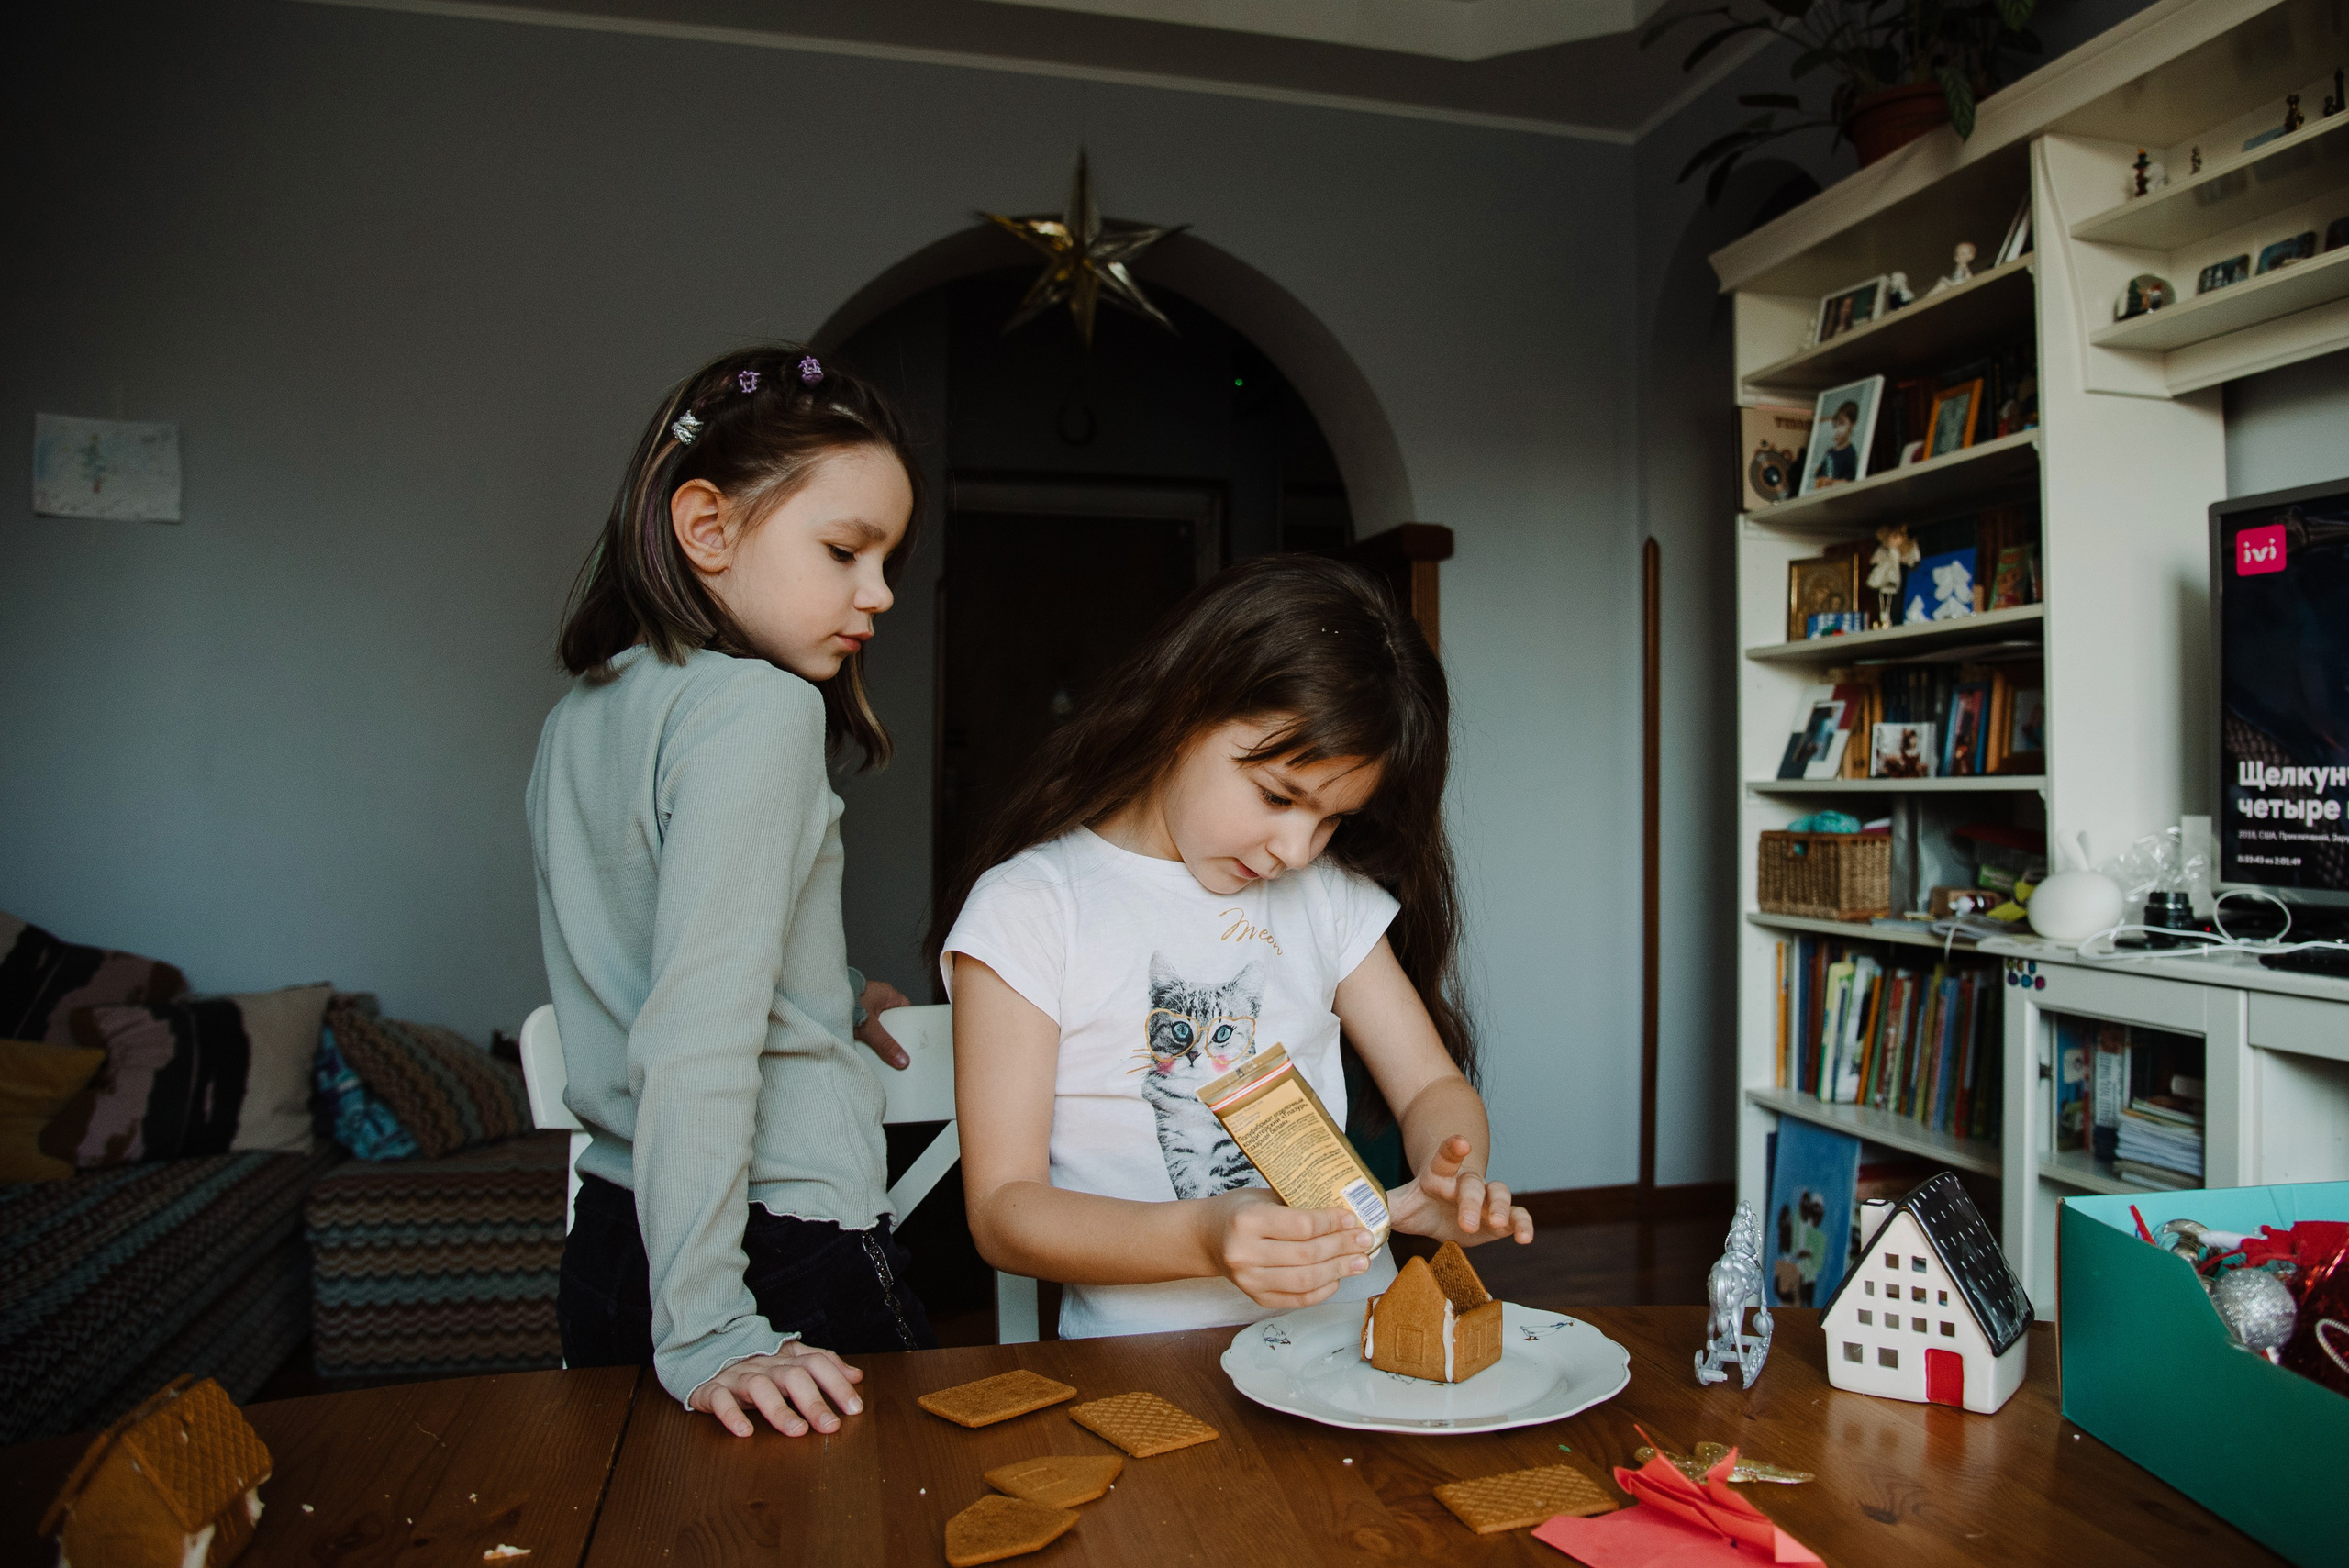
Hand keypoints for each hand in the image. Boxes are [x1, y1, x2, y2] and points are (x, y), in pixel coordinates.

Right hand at [689, 1341, 865, 1436]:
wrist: (705, 1353)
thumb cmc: (756, 1366)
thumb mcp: (790, 1362)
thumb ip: (823, 1366)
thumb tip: (857, 1376)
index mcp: (784, 1359)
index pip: (816, 1363)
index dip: (837, 1383)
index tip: (854, 1408)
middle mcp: (764, 1364)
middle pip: (792, 1376)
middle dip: (814, 1401)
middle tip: (830, 1426)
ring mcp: (737, 1376)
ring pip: (759, 1386)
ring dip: (779, 1409)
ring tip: (797, 1431)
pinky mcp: (712, 1389)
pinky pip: (720, 1399)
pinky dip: (732, 1414)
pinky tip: (745, 1431)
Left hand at [853, 980, 912, 1069]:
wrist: (819, 998)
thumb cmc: (846, 1000)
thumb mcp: (870, 1027)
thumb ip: (885, 1044)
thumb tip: (901, 1059)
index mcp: (887, 994)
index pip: (905, 1008)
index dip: (909, 1023)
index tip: (911, 1037)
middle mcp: (876, 997)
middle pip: (891, 1019)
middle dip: (892, 1033)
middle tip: (896, 1048)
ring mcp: (863, 1003)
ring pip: (877, 1023)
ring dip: (877, 1034)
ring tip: (879, 1049)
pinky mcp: (852, 1009)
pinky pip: (864, 1024)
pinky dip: (864, 1033)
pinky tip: (863, 1043)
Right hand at [1201, 1188, 1377, 1309]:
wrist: (1207, 1238)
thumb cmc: (1240, 1211)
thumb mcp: (1263, 1197)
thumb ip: (1298, 1205)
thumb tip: (1346, 1216)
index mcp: (1246, 1220)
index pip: (1301, 1226)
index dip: (1332, 1224)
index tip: (1353, 1219)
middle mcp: (1244, 1253)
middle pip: (1307, 1255)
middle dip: (1342, 1247)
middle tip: (1366, 1240)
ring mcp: (1248, 1280)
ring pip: (1305, 1281)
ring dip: (1339, 1271)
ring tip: (1361, 1262)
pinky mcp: (1255, 1298)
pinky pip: (1297, 1299)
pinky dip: (1322, 1290)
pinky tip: (1338, 1278)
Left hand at [1385, 1135, 1533, 1248]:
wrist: (1441, 1214)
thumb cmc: (1420, 1205)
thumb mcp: (1399, 1206)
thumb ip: (1383, 1206)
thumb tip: (1359, 1213)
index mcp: (1439, 1175)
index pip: (1445, 1158)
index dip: (1452, 1149)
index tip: (1461, 1143)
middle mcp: (1465, 1183)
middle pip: (1471, 1184)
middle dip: (1471, 1201)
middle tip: (1468, 1222)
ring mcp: (1485, 1198)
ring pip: (1499, 1193)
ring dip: (1500, 1208)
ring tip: (1497, 1224)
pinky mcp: (1501, 1218)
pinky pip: (1517, 1215)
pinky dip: (1523, 1225)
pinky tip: (1525, 1238)